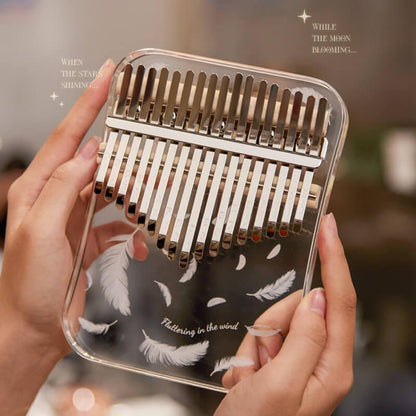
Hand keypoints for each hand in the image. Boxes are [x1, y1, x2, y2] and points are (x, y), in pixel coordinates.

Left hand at [0, 58, 147, 413]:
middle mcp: (57, 198)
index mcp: (37, 189)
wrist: (33, 330)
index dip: (88, 104)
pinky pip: (117, 225)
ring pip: (112, 192)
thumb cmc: (28, 285)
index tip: (106, 76)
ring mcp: (75, 218)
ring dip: (135, 195)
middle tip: (152, 153)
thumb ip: (65, 187)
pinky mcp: (90, 238)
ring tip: (157, 195)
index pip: (67, 136)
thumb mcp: (41, 230)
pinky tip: (140, 244)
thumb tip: (91, 153)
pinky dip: (132, 232)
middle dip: (125, 157)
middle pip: (97, 163)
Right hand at [215, 214, 355, 415]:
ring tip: (250, 377)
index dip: (335, 259)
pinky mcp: (281, 361)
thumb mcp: (279, 385)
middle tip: (258, 361)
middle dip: (271, 325)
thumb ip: (304, 338)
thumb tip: (318, 299)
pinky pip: (262, 336)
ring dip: (256, 345)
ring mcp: (299, 361)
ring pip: (276, 322)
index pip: (341, 301)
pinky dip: (249, 354)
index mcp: (331, 366)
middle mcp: (320, 360)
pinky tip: (246, 380)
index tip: (329, 227)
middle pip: (299, 310)